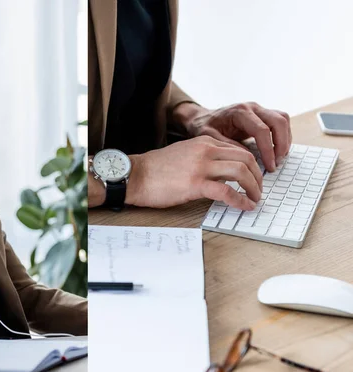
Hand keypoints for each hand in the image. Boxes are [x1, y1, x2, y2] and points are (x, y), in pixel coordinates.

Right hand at [125, 136, 262, 209]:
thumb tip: (222, 174)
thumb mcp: (184, 154)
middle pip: (246, 158)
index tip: (254, 178)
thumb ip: (204, 158)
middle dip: (258, 176)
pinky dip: (240, 200)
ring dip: (254, 187)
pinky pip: (227, 192)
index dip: (251, 165)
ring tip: (255, 199)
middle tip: (259, 190)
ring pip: (241, 172)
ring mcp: (201, 166)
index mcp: (203, 142)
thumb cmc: (155, 169)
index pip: (238, 149)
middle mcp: (205, 150)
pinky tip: (244, 206)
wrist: (135, 175)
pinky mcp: (195, 184)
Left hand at [175, 102, 291, 171]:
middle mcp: (252, 107)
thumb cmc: (204, 127)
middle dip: (281, 144)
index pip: (262, 130)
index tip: (269, 166)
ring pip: (283, 119)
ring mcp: (259, 109)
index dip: (268, 149)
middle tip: (276, 163)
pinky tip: (277, 151)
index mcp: (239, 112)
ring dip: (285, 139)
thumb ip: (226, 146)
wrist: (202, 117)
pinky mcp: (262, 114)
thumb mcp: (208, 137)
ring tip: (278, 159)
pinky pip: (280, 122)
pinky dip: (283, 136)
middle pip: (279, 121)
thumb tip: (247, 158)